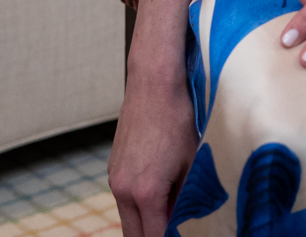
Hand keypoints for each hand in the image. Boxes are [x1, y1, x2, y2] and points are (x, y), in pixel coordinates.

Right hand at [109, 69, 197, 236]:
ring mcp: (114, 178)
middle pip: (135, 235)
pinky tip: (160, 194)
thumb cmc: (179, 118)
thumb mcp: (193, 161)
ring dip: (146, 222)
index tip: (183, 234)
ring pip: (128, 217)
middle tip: (175, 231)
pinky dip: (139, 205)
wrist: (154, 84)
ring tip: (169, 215)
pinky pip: (124, 198)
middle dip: (153, 236)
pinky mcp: (113, 167)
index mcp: (147, 193)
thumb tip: (188, 220)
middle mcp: (124, 190)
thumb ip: (187, 197)